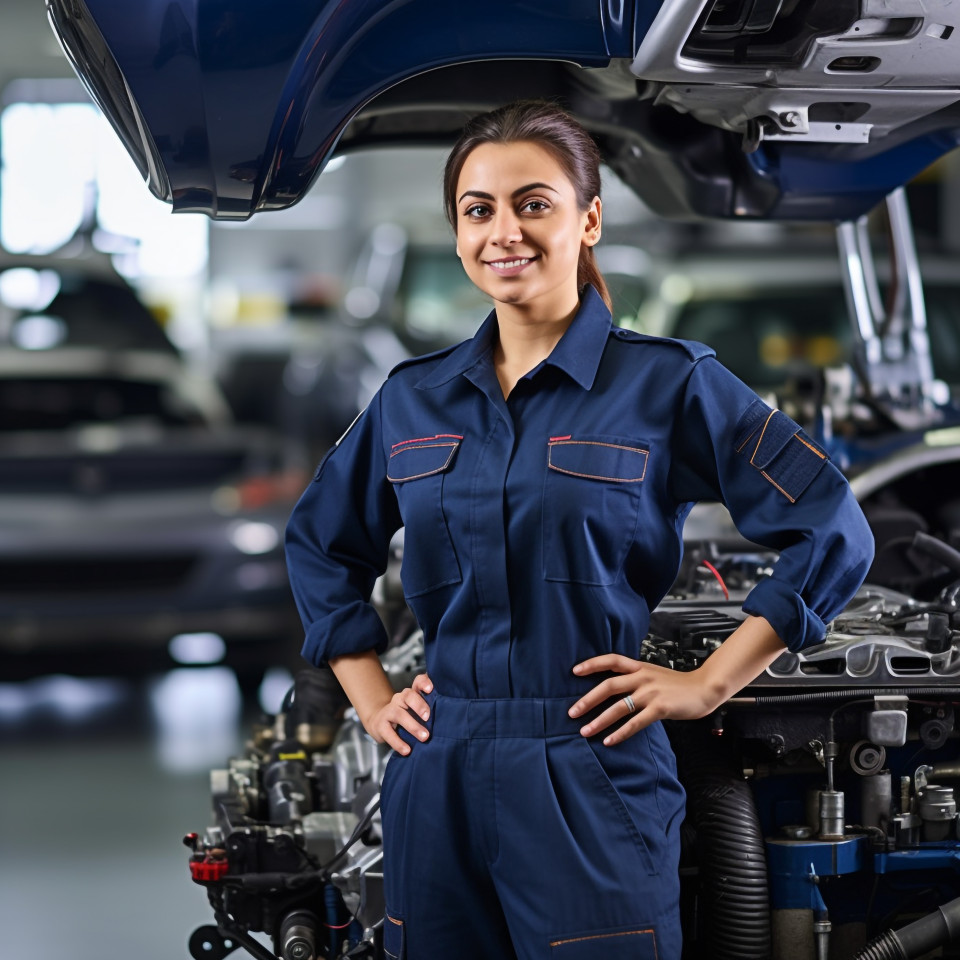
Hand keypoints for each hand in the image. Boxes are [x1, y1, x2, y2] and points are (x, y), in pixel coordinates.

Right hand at [367, 672, 433, 755]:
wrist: (380, 723)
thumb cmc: (406, 717)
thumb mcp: (418, 712)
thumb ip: (431, 711)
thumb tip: (452, 719)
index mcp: (412, 694)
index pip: (418, 682)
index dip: (424, 683)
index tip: (430, 689)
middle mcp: (400, 699)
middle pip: (408, 695)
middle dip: (419, 705)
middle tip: (428, 717)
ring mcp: (389, 711)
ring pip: (399, 714)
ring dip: (413, 726)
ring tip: (425, 737)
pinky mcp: (380, 725)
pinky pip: (388, 732)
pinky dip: (398, 742)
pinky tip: (407, 750)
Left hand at [568, 655, 718, 745]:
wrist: (704, 688)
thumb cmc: (677, 685)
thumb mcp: (653, 675)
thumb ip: (635, 679)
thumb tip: (612, 690)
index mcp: (639, 667)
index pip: (612, 660)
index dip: (592, 664)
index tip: (574, 671)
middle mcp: (642, 677)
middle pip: (609, 685)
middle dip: (587, 700)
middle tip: (572, 713)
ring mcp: (651, 693)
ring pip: (619, 707)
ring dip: (599, 720)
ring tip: (585, 731)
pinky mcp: (660, 708)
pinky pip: (635, 723)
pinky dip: (620, 733)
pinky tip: (609, 741)